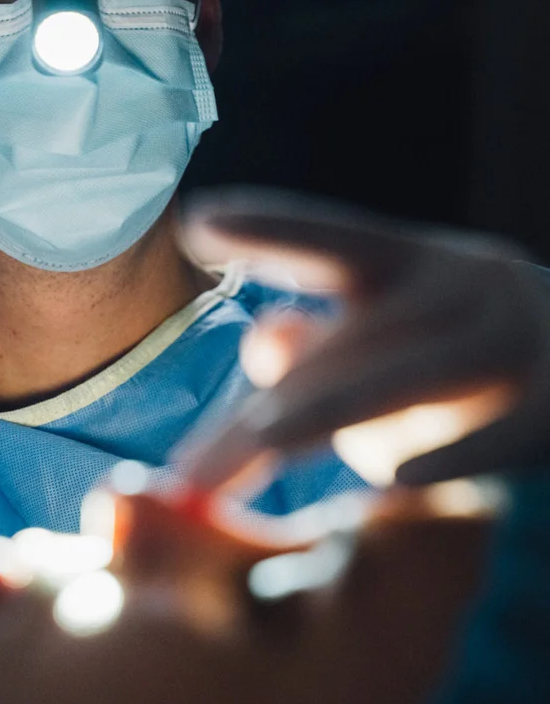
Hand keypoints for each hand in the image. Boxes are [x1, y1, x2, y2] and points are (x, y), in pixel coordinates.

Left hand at [177, 189, 549, 488]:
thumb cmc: (478, 356)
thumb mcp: (406, 327)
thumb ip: (330, 337)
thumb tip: (263, 338)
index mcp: (418, 261)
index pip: (332, 239)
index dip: (269, 228)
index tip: (198, 221)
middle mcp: (464, 284)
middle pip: (347, 340)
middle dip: (264, 406)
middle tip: (190, 470)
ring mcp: (515, 339)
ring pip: (406, 376)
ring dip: (329, 409)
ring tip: (262, 441)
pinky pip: (494, 435)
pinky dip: (447, 455)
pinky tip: (397, 482)